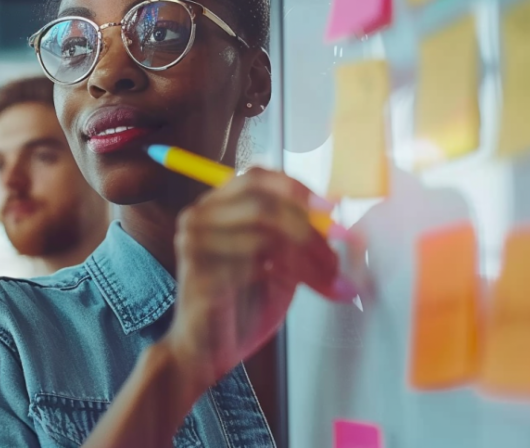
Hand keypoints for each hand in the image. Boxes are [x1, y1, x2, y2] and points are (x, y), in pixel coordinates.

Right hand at [162, 168, 355, 389]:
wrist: (204, 352)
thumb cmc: (241, 305)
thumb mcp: (275, 262)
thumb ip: (295, 235)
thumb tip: (334, 213)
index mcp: (214, 208)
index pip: (256, 177)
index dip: (295, 188)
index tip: (328, 209)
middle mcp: (197, 219)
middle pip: (263, 205)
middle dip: (309, 232)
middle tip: (335, 258)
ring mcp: (194, 246)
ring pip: (266, 236)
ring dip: (309, 259)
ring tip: (329, 280)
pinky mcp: (199, 275)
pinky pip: (256, 267)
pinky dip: (293, 277)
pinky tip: (308, 289)